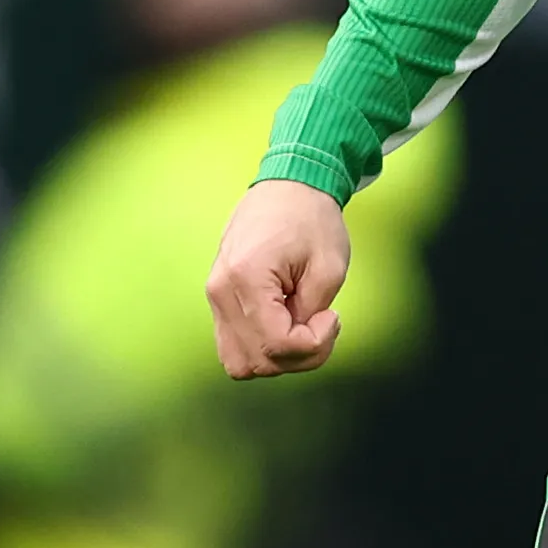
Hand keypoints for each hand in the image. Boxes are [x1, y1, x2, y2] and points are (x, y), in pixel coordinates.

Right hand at [208, 178, 353, 377]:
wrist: (288, 185)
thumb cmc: (311, 219)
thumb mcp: (328, 268)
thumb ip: (312, 315)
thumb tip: (298, 343)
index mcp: (246, 278)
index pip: (276, 345)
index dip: (313, 345)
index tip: (332, 317)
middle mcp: (221, 290)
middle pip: (257, 361)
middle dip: (299, 355)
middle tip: (321, 322)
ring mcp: (215, 296)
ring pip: (240, 363)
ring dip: (278, 357)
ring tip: (302, 324)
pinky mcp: (219, 299)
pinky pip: (234, 345)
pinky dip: (263, 347)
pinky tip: (286, 322)